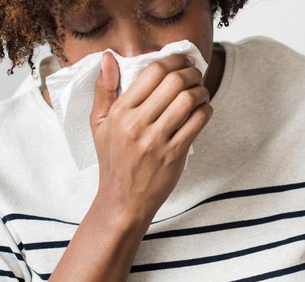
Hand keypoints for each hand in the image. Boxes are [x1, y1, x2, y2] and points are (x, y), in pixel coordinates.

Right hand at [90, 51, 212, 221]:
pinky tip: (203, 111)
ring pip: (189, 100)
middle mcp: (137, 125)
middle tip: (195, 74)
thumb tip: (108, 58)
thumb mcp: (99, 125)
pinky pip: (198, 122)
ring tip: (201, 92)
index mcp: (120, 112)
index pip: (152, 73)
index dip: (173, 60)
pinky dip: (205, 111)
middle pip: (174, 82)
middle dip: (191, 73)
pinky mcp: (174, 154)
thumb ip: (104, 90)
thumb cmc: (112, 161)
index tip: (182, 61)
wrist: (123, 200)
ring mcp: (157, 140)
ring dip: (201, 91)